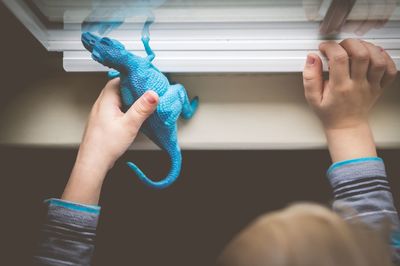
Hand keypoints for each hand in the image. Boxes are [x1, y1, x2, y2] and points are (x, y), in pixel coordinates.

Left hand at [62, 78, 158, 204]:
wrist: (92, 163)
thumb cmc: (105, 146)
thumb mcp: (129, 125)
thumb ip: (142, 109)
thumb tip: (153, 95)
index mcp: (106, 100)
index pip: (120, 79)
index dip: (134, 78)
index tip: (147, 81)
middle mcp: (102, 104)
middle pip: (120, 88)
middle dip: (135, 90)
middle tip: (149, 93)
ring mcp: (102, 113)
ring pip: (119, 100)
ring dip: (131, 101)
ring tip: (144, 105)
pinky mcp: (104, 122)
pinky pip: (117, 110)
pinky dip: (127, 110)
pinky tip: (134, 118)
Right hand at [303, 39, 396, 161]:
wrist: (346, 126)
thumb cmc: (329, 112)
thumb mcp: (312, 98)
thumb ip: (310, 77)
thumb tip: (312, 58)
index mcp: (340, 87)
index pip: (338, 59)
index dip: (330, 47)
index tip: (324, 47)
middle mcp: (358, 85)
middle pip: (361, 55)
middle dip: (350, 43)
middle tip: (342, 45)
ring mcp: (371, 86)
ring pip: (378, 60)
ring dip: (368, 47)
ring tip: (357, 48)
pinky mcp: (380, 86)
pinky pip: (391, 70)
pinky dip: (385, 58)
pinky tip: (374, 55)